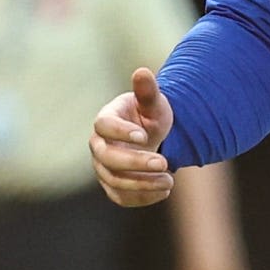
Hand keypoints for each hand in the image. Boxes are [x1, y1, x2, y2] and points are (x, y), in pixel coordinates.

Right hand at [91, 67, 176, 205]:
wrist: (148, 137)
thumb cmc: (148, 116)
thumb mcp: (153, 103)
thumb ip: (148, 91)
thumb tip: (142, 71)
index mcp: (105, 119)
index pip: (104, 125)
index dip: (121, 132)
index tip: (144, 136)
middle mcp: (98, 145)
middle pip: (107, 157)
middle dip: (135, 163)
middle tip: (164, 163)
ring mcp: (102, 167)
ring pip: (114, 181)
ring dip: (142, 184)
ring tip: (170, 181)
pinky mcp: (111, 186)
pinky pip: (120, 197)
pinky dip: (141, 198)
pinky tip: (164, 192)